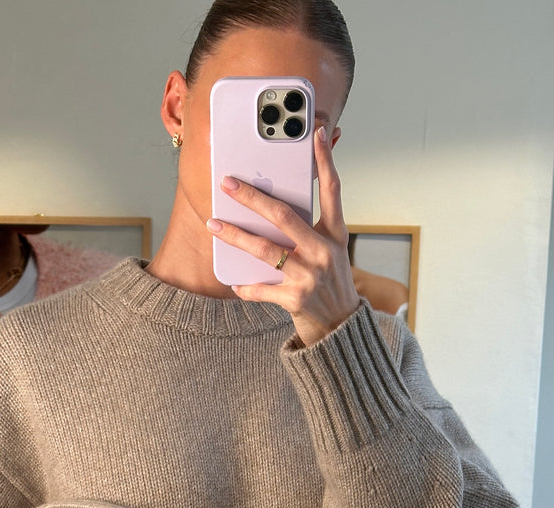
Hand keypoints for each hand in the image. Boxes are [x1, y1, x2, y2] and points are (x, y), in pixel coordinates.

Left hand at [206, 126, 359, 346]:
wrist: (341, 329)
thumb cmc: (330, 285)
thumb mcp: (330, 253)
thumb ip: (311, 230)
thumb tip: (276, 209)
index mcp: (336, 236)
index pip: (333, 191)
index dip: (327, 161)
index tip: (318, 133)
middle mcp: (324, 253)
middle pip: (284, 217)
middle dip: (253, 198)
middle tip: (228, 183)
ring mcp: (309, 277)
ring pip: (264, 250)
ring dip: (235, 235)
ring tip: (213, 224)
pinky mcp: (295, 300)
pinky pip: (261, 288)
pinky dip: (245, 286)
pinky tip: (234, 282)